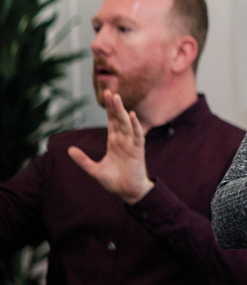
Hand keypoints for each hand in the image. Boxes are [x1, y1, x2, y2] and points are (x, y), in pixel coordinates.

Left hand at [68, 89, 154, 203]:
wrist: (128, 192)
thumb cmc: (115, 181)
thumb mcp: (94, 170)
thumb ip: (83, 160)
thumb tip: (69, 150)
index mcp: (114, 142)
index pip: (112, 121)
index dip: (109, 109)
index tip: (106, 95)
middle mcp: (123, 140)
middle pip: (118, 119)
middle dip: (114, 106)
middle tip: (109, 91)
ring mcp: (131, 144)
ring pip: (126, 124)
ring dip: (122, 111)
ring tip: (117, 99)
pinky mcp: (137, 150)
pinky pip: (137, 135)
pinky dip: (135, 125)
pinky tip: (132, 116)